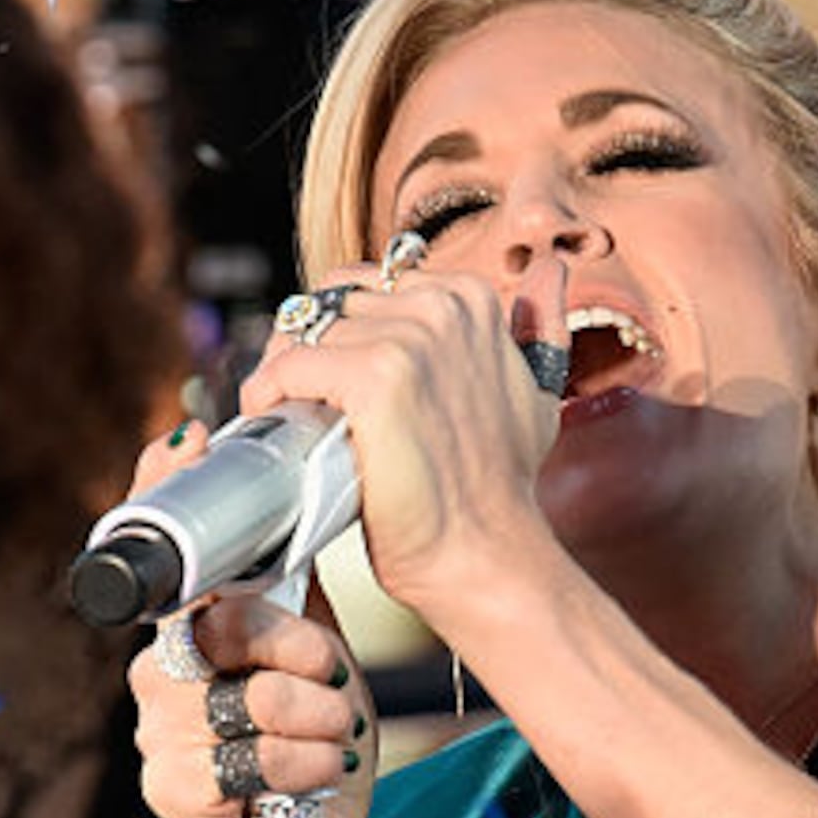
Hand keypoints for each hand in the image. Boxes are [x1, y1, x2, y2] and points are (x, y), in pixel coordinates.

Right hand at [121, 422, 374, 817]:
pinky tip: (313, 776)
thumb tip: (299, 507)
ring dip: (317, 720)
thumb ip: (297, 594)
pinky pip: (253, 757)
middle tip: (332, 683)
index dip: (165, 493)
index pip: (171, 557)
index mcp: (192, 634)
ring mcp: (160, 733)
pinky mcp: (173, 792)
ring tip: (330, 738)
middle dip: (302, 651)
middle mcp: (161, 676)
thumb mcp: (320, 660)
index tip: (187, 441)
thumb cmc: (314, 751)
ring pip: (251, 695)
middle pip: (225, 623)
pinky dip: (306, 766)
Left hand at [238, 256, 562, 635]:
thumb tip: (551, 267)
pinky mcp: (373, 376)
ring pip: (301, 336)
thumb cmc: (501, 483)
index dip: (339, 337)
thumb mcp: (537, 387)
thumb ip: (541, 322)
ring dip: (285, 379)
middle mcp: (442, 306)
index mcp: (470, 297)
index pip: (363, 288)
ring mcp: (409, 339)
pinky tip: (275, 424)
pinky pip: (288, 368)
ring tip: (295, 423)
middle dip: (306, 352)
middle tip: (305, 406)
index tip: (336, 387)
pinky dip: (267, 396)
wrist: (484, 550)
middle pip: (325, 306)